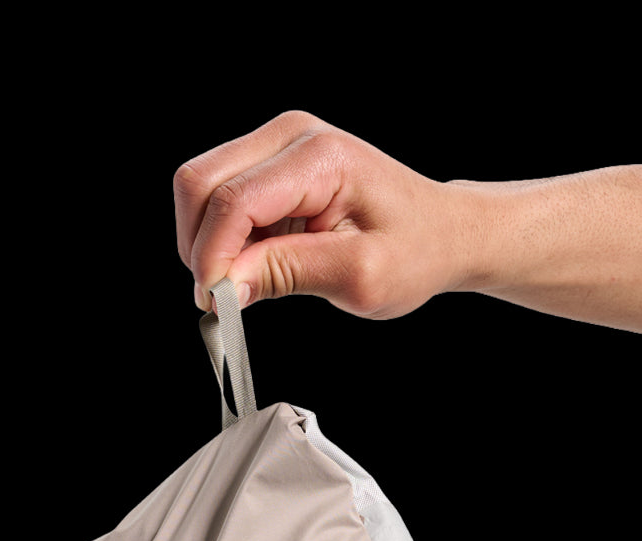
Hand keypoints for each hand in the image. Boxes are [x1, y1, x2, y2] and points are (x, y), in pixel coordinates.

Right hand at [174, 110, 477, 316]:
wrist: (442, 232)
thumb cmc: (416, 252)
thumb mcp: (359, 277)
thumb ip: (288, 273)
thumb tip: (226, 284)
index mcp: (319, 158)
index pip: (234, 200)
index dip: (212, 255)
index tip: (215, 303)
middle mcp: (291, 135)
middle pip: (200, 182)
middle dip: (200, 246)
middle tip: (222, 299)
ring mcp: (278, 143)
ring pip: (203, 188)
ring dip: (211, 242)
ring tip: (248, 283)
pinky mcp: (272, 163)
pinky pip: (222, 197)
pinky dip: (226, 238)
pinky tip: (258, 265)